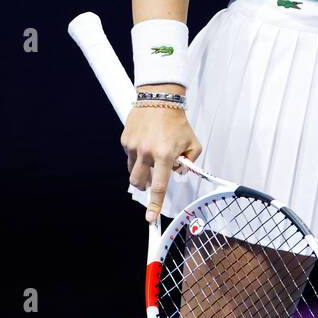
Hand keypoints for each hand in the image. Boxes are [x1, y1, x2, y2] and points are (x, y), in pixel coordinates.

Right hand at [121, 102, 202, 222]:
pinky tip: (145, 144)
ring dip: (141, 171)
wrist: (160, 99)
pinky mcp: (125, 140)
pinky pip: (130, 156)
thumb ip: (190, 161)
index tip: (151, 218)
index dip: (154, 205)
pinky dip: (137, 156)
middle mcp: (147, 153)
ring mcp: (134, 147)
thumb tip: (180, 172)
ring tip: (151, 158)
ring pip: (133, 171)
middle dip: (144, 186)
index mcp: (165, 155)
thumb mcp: (192, 142)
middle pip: (139, 183)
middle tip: (151, 180)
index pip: (159, 187)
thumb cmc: (177, 121)